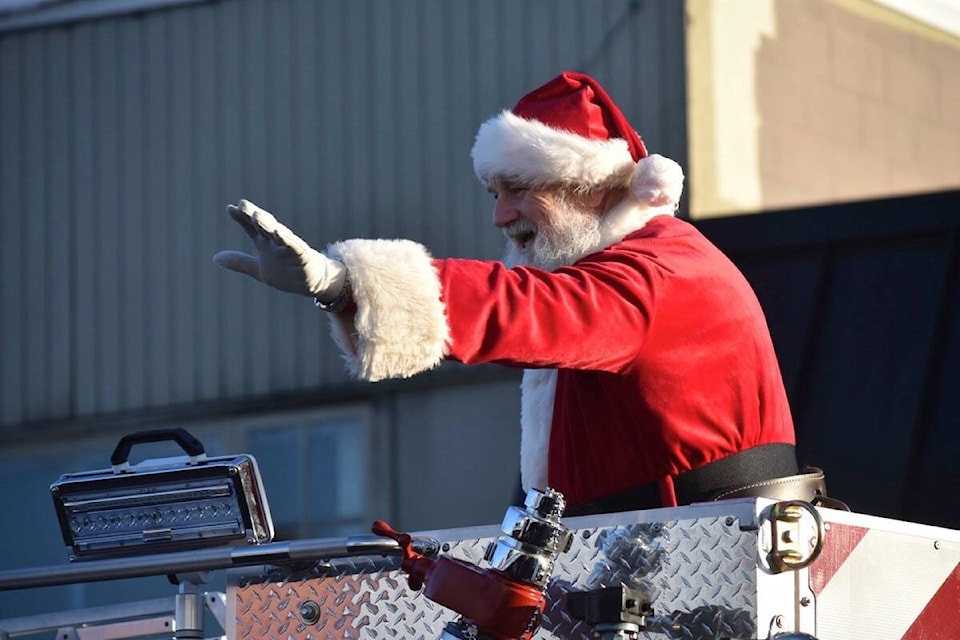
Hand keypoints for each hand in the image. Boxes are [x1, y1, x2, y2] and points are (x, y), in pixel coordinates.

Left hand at [213, 199, 345, 298]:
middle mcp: (275, 241)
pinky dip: (286, 239)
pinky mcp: (301, 255)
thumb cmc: (287, 272)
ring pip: (276, 232)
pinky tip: (278, 231)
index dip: (241, 218)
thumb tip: (215, 258)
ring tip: (256, 215)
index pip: (251, 227)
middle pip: (263, 225)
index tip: (230, 209)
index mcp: (264, 242)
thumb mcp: (259, 270)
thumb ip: (239, 262)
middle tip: (242, 204)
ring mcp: (288, 247)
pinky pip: (293, 245)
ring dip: (267, 223)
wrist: (313, 283)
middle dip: (253, 215)